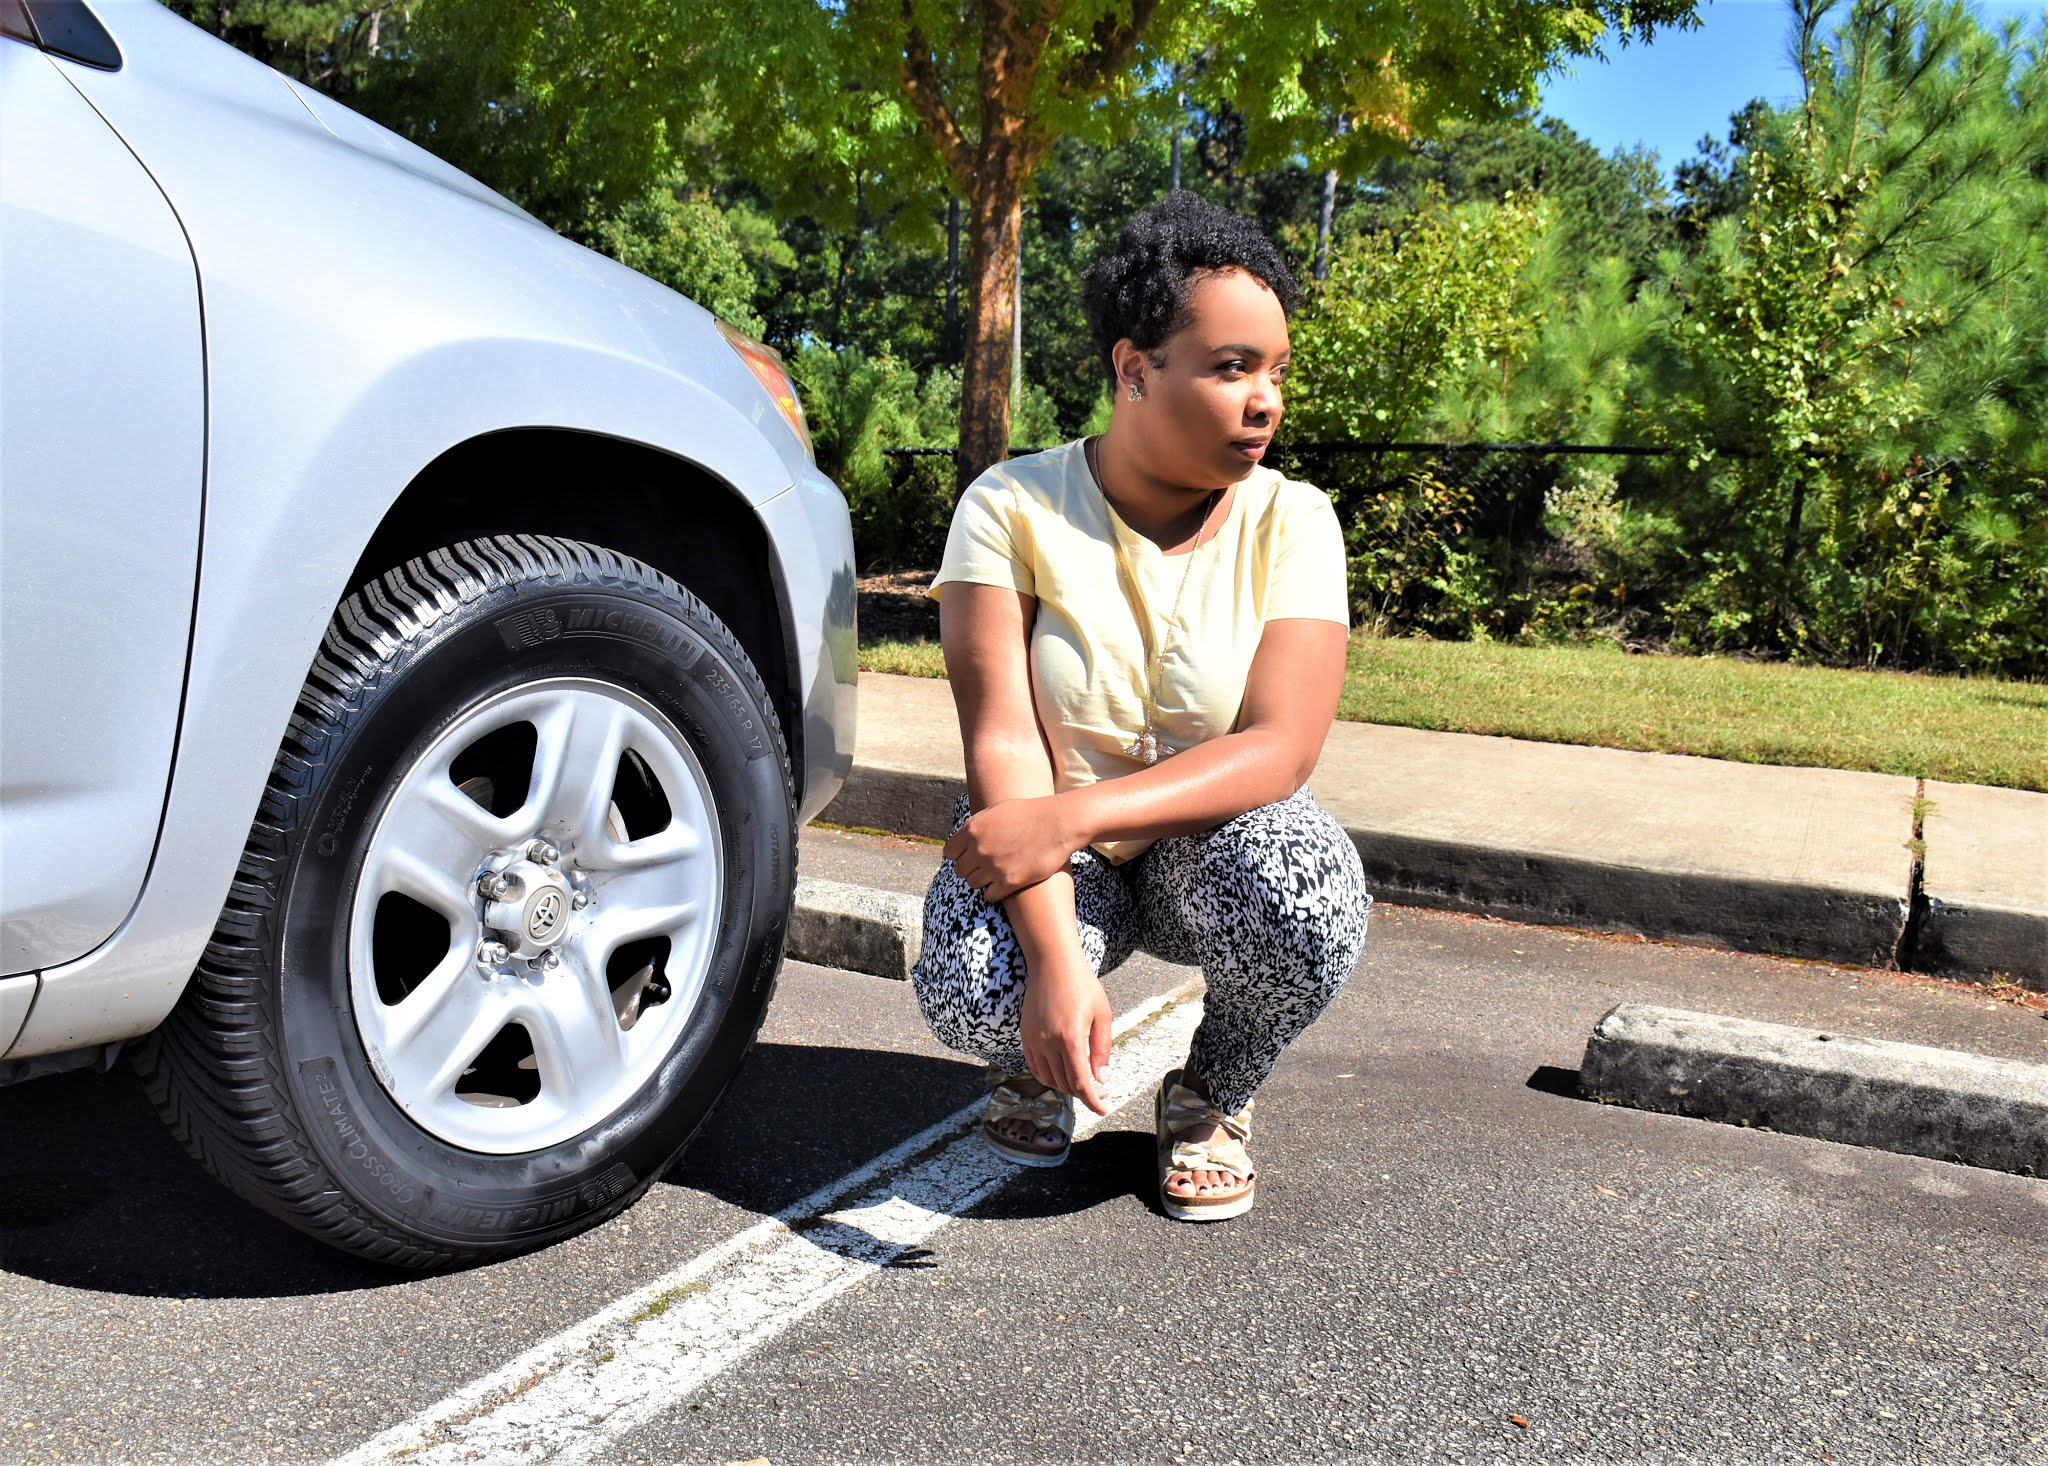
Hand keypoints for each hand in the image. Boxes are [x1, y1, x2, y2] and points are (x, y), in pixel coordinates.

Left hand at [943, 795, 1081, 902]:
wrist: (1058, 824)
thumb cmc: (1029, 813)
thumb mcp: (997, 810)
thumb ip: (977, 825)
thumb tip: (964, 838)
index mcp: (973, 829)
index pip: (950, 852)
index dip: (959, 855)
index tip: (968, 856)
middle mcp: (979, 849)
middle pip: (960, 870)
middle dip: (970, 868)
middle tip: (983, 866)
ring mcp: (993, 867)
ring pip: (973, 883)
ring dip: (982, 880)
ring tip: (995, 874)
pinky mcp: (1009, 882)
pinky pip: (989, 896)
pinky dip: (994, 892)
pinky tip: (1003, 885)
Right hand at [1020, 961, 1112, 1115]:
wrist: (1052, 963)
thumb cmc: (1081, 985)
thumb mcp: (1102, 1015)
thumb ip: (1101, 1049)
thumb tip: (1101, 1079)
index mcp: (1070, 1038)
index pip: (1080, 1083)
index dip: (1093, 1101)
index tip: (1103, 1108)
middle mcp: (1048, 1043)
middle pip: (1065, 1084)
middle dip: (1084, 1094)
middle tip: (1101, 1091)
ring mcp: (1034, 1040)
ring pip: (1048, 1079)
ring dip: (1066, 1087)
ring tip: (1083, 1082)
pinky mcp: (1026, 1036)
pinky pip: (1035, 1067)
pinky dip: (1049, 1077)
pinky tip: (1062, 1073)